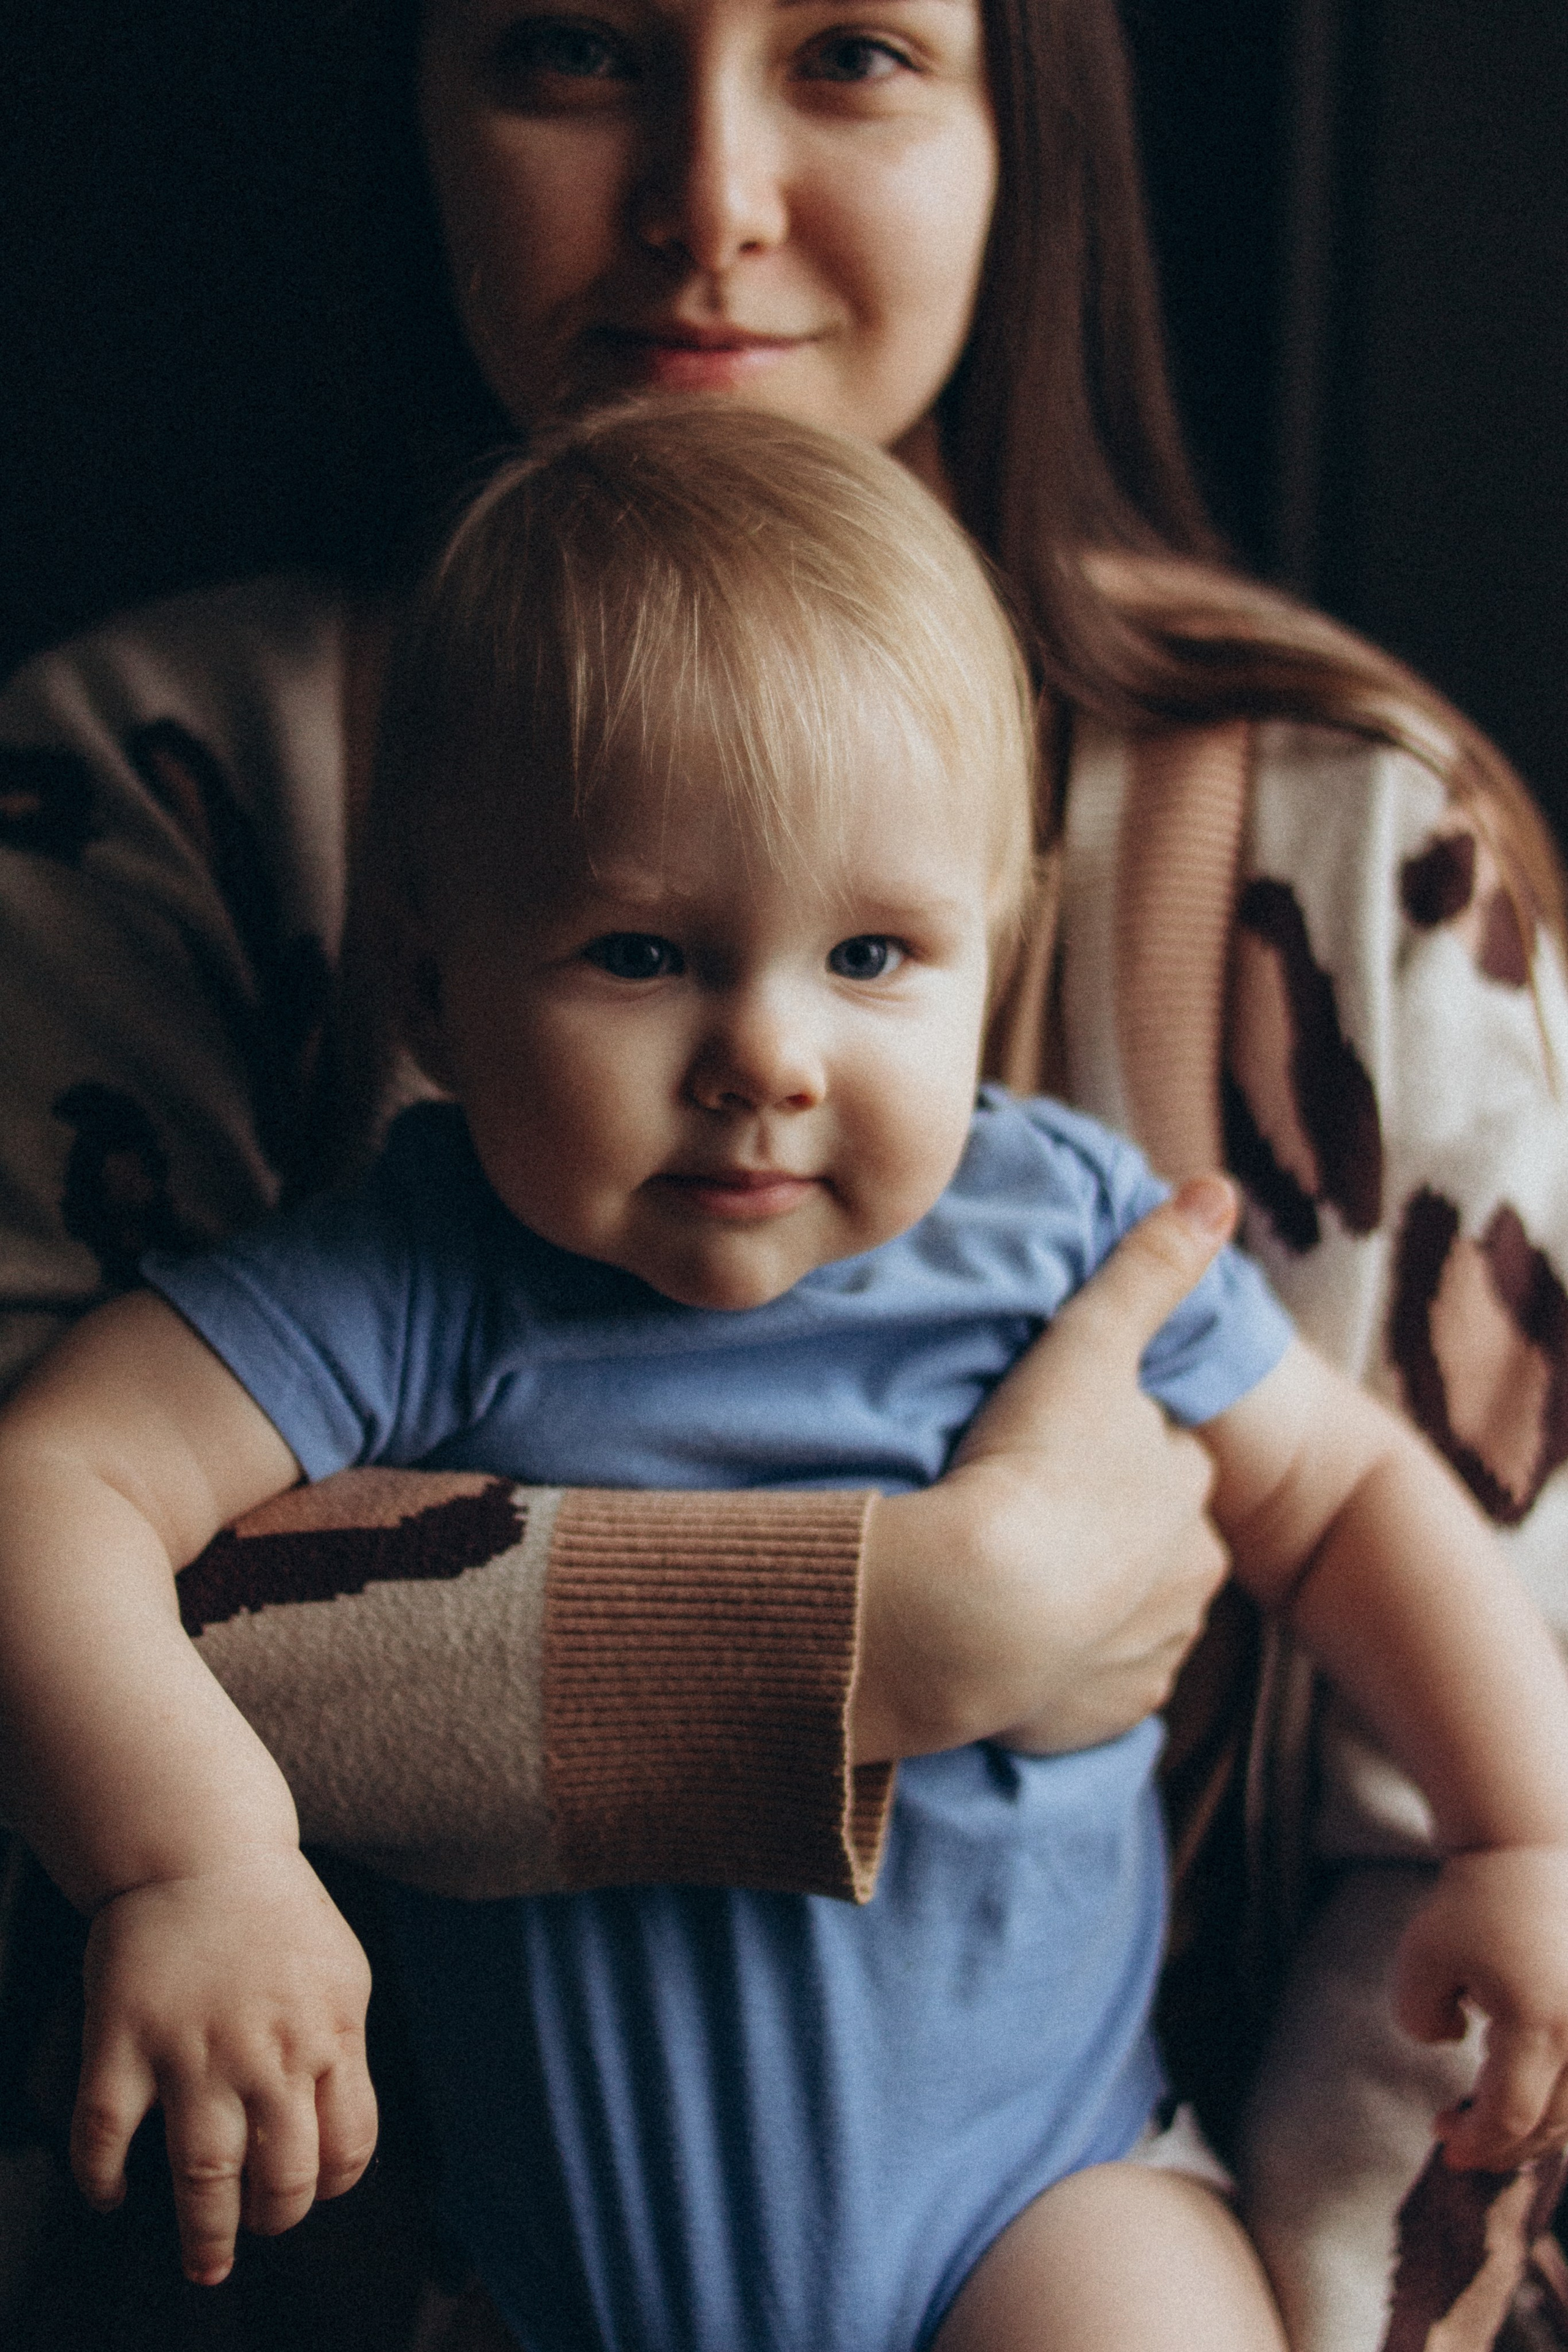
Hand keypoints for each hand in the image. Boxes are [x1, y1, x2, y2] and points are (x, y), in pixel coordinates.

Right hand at [71, 1847, 376, 2284]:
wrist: (203, 1848)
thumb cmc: (277, 1917)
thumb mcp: (339, 1975)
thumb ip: (341, 2048)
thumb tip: (340, 2135)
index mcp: (328, 2032)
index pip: (348, 2145)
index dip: (330, 2185)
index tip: (309, 2192)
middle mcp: (267, 2048)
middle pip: (282, 2175)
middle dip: (272, 2221)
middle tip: (254, 2230)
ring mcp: (193, 2046)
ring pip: (203, 2173)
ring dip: (204, 2235)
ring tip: (205, 2261)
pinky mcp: (124, 2037)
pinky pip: (105, 2136)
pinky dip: (103, 2182)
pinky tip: (113, 2194)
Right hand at [853, 1177, 1236, 1760]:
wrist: (968, 1613)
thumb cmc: (1025, 1467)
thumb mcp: (1088, 1345)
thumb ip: (1149, 1267)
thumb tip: (1215, 1189)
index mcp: (1186, 1489)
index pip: (1155, 1456)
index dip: (1098, 1447)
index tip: (1038, 1448)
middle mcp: (1186, 1576)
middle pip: (1144, 1538)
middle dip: (1097, 1529)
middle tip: (1013, 1511)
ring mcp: (1146, 1653)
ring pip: (1118, 1613)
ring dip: (1075, 1599)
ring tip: (998, 1577)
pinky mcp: (1100, 1717)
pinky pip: (1086, 1687)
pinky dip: (1055, 1669)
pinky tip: (1006, 1645)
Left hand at [1394, 1845, 1567, 2169]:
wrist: (1529, 1847)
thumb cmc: (1471, 1899)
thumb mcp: (1421, 1958)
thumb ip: (1419, 2019)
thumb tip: (1457, 2046)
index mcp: (1540, 2024)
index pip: (1511, 2116)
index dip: (1477, 2141)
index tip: (1445, 2143)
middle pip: (1551, 2124)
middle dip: (1503, 2143)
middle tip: (1461, 2141)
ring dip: (1536, 2128)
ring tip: (1490, 2121)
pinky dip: (1561, 2103)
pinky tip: (1526, 2094)